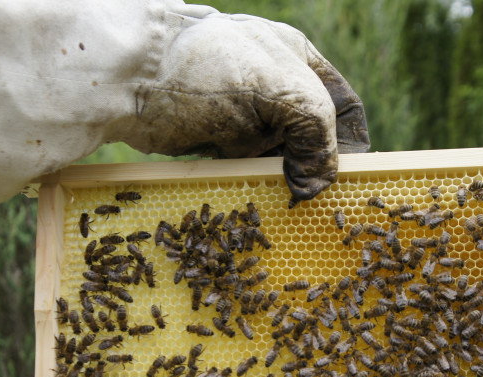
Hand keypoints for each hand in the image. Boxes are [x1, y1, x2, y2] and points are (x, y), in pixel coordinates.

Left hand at [120, 12, 369, 201]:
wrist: (129, 79)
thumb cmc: (209, 69)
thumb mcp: (283, 90)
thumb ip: (318, 130)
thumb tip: (315, 185)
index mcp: (297, 60)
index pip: (343, 106)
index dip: (352, 144)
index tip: (353, 180)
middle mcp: (273, 87)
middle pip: (312, 138)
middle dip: (318, 171)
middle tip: (322, 205)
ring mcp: (244, 116)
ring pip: (281, 159)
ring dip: (287, 186)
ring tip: (293, 211)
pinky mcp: (216, 142)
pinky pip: (248, 171)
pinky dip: (258, 189)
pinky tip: (262, 206)